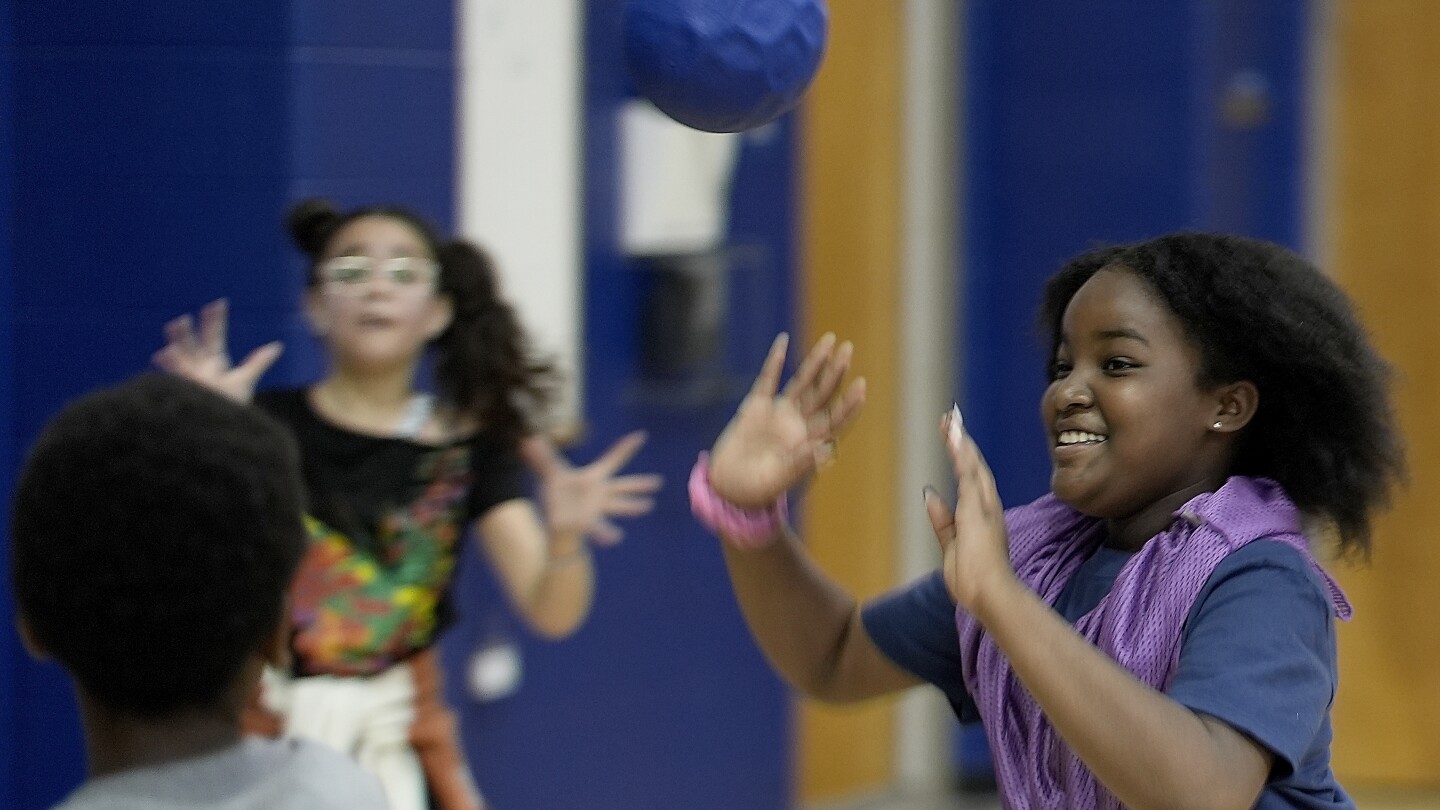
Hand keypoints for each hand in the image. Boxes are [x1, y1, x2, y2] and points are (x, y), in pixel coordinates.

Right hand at [152, 299, 282, 402]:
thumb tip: (277, 346)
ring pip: (182, 354)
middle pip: (194, 344)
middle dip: (189, 331)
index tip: (219, 303)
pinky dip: (169, 364)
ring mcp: (191, 376)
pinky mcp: (186, 387)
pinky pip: (176, 374)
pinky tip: (162, 354)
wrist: (223, 423)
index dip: (216, 320)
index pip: (215, 336)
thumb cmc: (231, 402)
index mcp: (215, 362)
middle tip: (185, 318)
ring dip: (178, 340)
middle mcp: (201, 366)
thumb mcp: (246, 379)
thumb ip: (259, 362)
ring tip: (174, 325)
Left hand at [520, 431, 662, 545]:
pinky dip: (608, 533)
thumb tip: (528, 440)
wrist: (557, 521)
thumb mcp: (550, 475)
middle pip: (623, 486)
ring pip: (618, 506)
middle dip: (639, 484)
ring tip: (648, 506)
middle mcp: (601, 492)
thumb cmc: (558, 496)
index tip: (641, 436)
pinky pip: (600, 528)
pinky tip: (616, 537)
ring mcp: (598, 508)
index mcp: (595, 477)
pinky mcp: (590, 523)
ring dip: (632, 506)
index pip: (613, 459)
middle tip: (658, 482)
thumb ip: (542, 459)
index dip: (626, 448)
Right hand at [708, 333, 866, 506]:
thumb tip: (827, 449)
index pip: (835, 420)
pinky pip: (767, 381)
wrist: (727, 490)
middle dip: (836, 372)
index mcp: (809, 444)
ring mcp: (778, 415)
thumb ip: (801, 463)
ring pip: (802, 383)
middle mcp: (798, 426)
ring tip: (830, 340)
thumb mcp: (779, 479)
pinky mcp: (755, 408)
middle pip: (823, 394)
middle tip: (848, 349)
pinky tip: (782, 343)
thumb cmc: (756, 492)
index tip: (860, 386)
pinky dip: (774, 362)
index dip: (848, 404)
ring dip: (815, 362)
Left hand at [924, 406, 1016, 611]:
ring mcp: (984, 506)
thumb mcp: (952, 545)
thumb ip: (942, 520)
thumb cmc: (974, 580)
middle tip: (951, 419)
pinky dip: (961, 453)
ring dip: (961, 441)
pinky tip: (954, 437)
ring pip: (972, 465)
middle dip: (963, 443)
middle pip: (975, 467)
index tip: (953, 439)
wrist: (990, 595)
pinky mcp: (976, 509)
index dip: (963, 458)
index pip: (971, 480)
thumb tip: (930, 494)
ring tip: (950, 420)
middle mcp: (987, 507)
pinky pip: (967, 474)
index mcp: (983, 517)